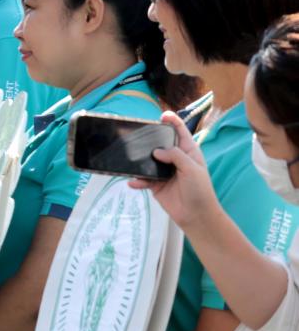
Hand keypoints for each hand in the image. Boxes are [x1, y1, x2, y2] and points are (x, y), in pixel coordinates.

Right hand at [137, 112, 218, 229]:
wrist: (196, 215)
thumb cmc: (200, 190)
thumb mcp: (191, 168)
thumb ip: (175, 155)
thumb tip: (156, 151)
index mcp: (188, 152)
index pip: (180, 133)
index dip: (172, 122)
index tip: (163, 115)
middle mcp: (175, 159)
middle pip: (160, 144)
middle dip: (150, 139)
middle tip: (137, 135)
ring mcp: (164, 171)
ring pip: (148, 161)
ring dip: (140, 161)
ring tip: (130, 158)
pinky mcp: (155, 184)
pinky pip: (143, 179)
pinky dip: (137, 181)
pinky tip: (133, 182)